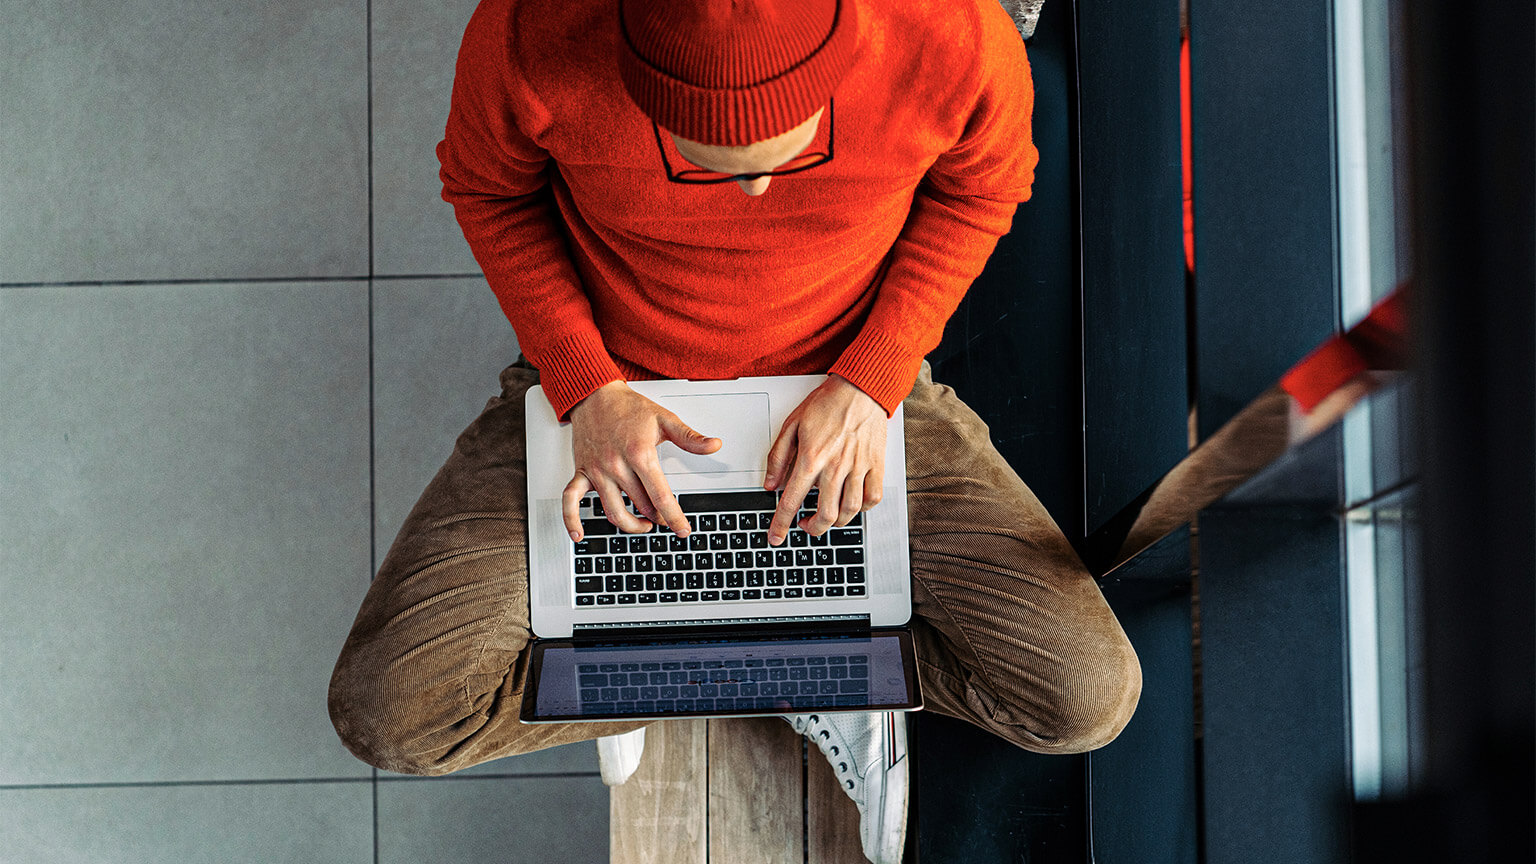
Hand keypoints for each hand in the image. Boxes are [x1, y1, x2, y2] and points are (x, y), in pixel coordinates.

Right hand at [564, 381, 721, 540]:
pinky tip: (579, 535)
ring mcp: (597, 471)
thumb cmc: (628, 408)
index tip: (683, 530)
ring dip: (630, 525)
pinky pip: (570, 500)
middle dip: (658, 518)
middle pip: (641, 506)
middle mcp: (616, 465)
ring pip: (613, 511)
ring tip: (643, 525)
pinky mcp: (581, 472)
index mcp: (640, 454)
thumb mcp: (665, 419)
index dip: (675, 517)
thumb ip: (690, 437)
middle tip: (667, 519)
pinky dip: (572, 520)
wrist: (595, 395)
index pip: (661, 496)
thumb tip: (714, 444)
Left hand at [763, 375, 886, 544]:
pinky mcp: (876, 465)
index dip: (781, 524)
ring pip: (849, 511)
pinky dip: (864, 508)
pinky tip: (853, 505)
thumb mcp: (791, 425)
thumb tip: (770, 483)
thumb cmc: (827, 404)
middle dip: (813, 529)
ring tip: (827, 519)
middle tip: (805, 526)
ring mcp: (858, 467)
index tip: (776, 536)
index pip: (792, 501)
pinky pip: (873, 497)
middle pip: (825, 515)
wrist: (860, 389)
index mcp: (811, 458)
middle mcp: (836, 466)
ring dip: (836, 523)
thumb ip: (778, 457)